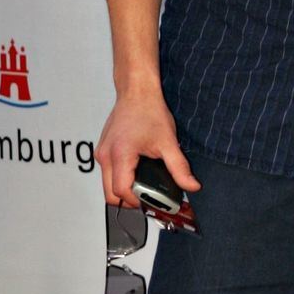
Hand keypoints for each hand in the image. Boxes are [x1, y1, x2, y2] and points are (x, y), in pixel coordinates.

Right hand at [96, 87, 199, 206]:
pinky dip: (120, 176)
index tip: (151, 201)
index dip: (137, 201)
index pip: (121, 192)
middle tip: (147, 197)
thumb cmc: (148, 110)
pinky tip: (136, 170)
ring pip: (107, 184)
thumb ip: (179, 168)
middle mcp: (105, 155)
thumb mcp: (168, 142)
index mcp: (120, 155)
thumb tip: (191, 185)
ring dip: (124, 188)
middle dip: (128, 200)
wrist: (137, 91)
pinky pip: (108, 172)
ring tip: (144, 183)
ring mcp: (102, 152)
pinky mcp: (103, 149)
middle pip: (109, 194)